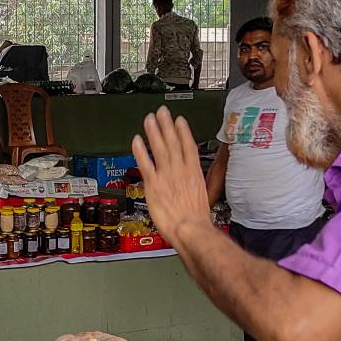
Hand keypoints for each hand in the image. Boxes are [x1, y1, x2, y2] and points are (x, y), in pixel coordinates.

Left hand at [131, 106, 213, 246]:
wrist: (190, 229)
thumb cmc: (197, 219)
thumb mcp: (204, 195)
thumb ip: (197, 182)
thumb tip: (196, 179)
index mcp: (193, 172)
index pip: (188, 146)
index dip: (183, 131)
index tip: (179, 120)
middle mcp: (180, 170)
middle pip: (173, 142)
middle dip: (166, 126)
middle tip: (161, 112)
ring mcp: (166, 176)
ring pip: (159, 148)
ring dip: (153, 132)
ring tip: (149, 119)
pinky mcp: (153, 184)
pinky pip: (145, 164)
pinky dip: (140, 151)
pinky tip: (136, 140)